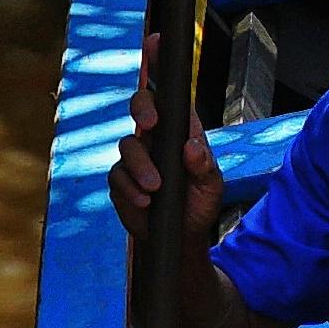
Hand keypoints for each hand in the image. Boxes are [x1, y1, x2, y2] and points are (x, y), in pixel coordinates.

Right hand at [103, 101, 221, 244]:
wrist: (182, 236)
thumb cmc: (200, 203)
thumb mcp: (211, 186)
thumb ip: (204, 166)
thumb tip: (192, 147)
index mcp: (182, 132)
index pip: (171, 102)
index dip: (162, 91)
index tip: (160, 100)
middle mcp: (157, 139)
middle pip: (141, 107)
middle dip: (142, 108)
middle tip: (149, 123)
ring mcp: (137, 158)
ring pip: (128, 145)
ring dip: (140, 165)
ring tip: (155, 187)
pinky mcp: (122, 180)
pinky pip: (118, 176)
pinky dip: (130, 189)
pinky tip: (144, 201)